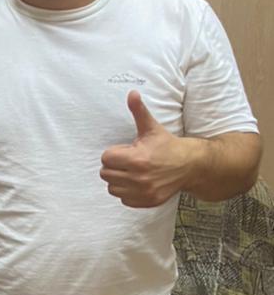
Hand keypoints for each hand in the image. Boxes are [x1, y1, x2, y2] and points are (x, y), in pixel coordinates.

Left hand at [100, 91, 192, 207]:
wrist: (190, 165)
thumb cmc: (167, 145)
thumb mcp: (151, 128)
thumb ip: (138, 111)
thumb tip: (132, 93)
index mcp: (137, 159)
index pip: (106, 158)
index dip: (114, 153)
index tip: (126, 150)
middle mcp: (139, 178)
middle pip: (105, 174)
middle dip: (114, 166)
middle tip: (128, 161)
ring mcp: (143, 192)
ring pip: (112, 188)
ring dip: (118, 180)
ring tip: (132, 171)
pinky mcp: (147, 202)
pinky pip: (123, 199)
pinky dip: (127, 192)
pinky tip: (138, 182)